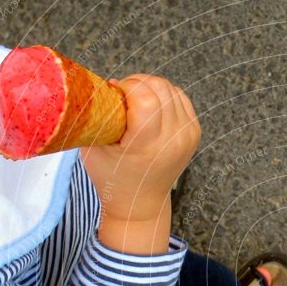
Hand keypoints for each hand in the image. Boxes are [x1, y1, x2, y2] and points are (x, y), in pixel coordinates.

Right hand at [81, 74, 200, 253]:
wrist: (141, 202)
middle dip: (137, 84)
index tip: (116, 96)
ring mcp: (186, 136)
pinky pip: (180, 97)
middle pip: (159, 87)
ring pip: (171, 89)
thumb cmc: (111, 176)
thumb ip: (98, 115)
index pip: (146, 97)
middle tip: (124, 98)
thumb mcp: (93, 147)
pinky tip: (151, 108)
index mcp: (146, 145)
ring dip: (151, 88)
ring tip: (136, 104)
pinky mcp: (194, 132)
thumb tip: (113, 83)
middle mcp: (172, 140)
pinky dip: (164, 96)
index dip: (128, 87)